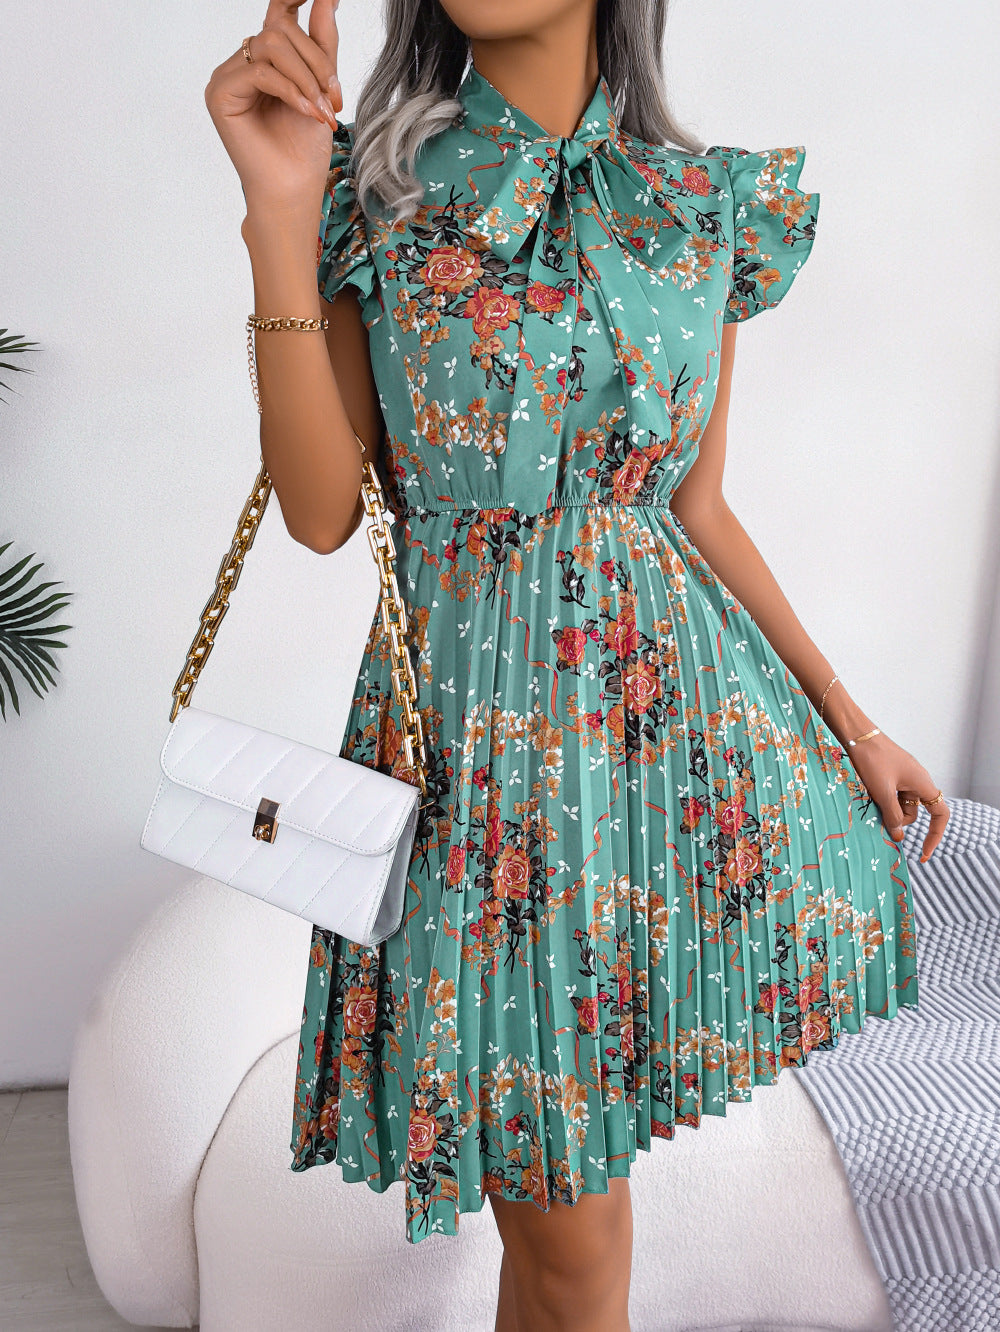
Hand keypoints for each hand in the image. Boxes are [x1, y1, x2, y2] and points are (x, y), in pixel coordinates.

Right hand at [204, 0, 341, 219]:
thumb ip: (322, 44)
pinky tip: (307, 113)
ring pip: (271, 45)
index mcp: (265, 61)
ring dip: (306, 77)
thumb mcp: (322, 88)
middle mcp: (242, 64)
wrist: (292, 190)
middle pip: (280, 30)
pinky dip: (290, 90)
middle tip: (336, 97)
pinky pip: (261, 72)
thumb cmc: (304, 148)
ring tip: (323, 110)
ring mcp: (227, 77)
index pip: (279, 14)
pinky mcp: (220, 95)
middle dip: (316, 61)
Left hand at [839, 729, 948, 863]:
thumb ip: (892, 816)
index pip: (940, 814)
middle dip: (899, 820)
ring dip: (887, 809)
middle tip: (878, 815)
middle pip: (915, 812)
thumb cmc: (872, 759)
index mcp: (922, 783)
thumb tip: (899, 836)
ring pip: (900, 805)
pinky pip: (890, 795)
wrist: (857, 734)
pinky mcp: (890, 775)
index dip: (935, 835)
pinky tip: (867, 795)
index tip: (923, 853)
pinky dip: (881, 800)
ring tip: (869, 798)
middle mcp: (917, 781)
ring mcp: (903, 777)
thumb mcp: (882, 792)